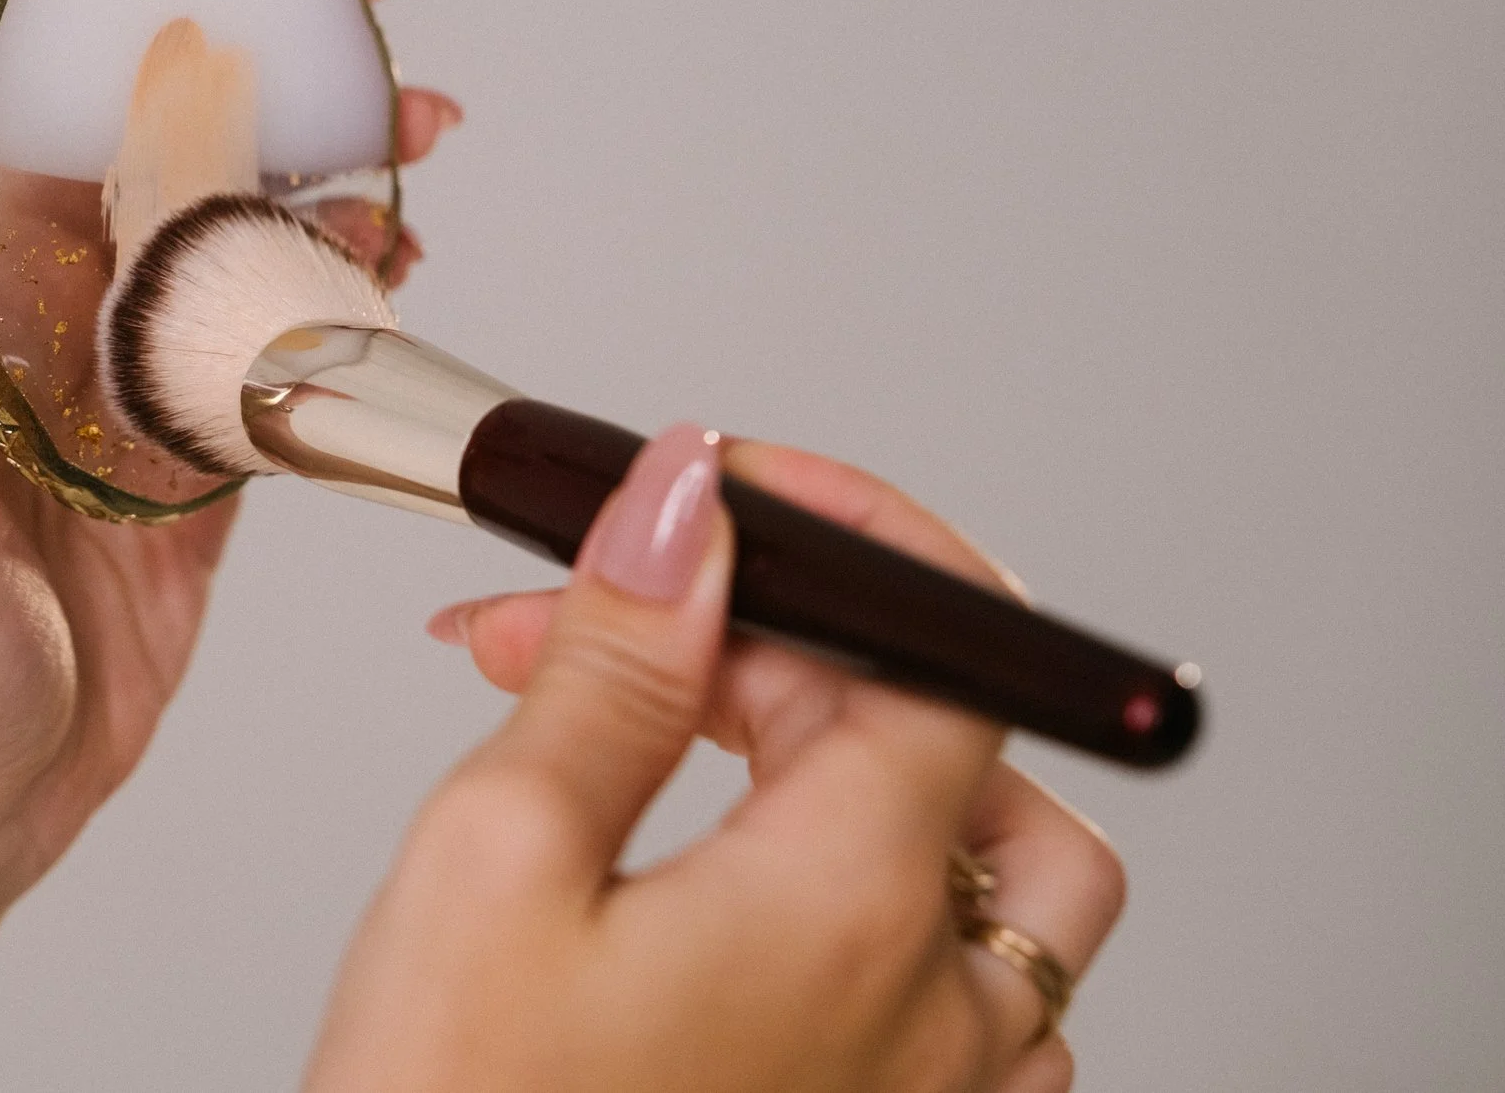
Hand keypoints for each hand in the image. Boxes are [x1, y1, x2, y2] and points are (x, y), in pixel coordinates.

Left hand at [0, 0, 459, 1088]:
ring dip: (336, 194)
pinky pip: (289, 361)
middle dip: (283, 101)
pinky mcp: (206, 467)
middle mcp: (53, 318)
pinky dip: (351, 311)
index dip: (143, 24)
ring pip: (248, 250)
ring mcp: (137, 388)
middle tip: (386, 77)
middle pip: (179, 165)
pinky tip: (401, 273)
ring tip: (416, 162)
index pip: (54, 114)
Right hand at [305, 430, 1125, 1092]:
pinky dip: (896, 906)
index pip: (946, 643)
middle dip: (779, 649)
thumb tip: (684, 507)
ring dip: (871, 772)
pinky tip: (761, 898)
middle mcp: (938, 1014)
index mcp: (852, 907)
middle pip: (958, 743)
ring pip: (1009, 880)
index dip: (851, 535)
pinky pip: (986, 1009)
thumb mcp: (496, 859)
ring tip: (702, 753)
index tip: (733, 490)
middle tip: (603, 642)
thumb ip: (617, 665)